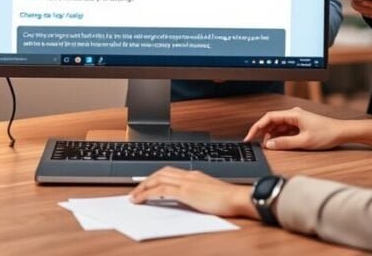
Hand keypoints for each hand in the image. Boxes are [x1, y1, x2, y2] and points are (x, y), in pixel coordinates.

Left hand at [129, 167, 257, 218]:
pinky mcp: (185, 191)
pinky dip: (147, 193)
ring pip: (157, 179)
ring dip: (142, 187)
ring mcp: (186, 182)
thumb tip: (191, 199)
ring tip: (133, 196)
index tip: (148, 183)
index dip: (157, 177)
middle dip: (146, 180)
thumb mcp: (211, 194)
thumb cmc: (229, 199)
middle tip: (136, 190)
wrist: (238, 198)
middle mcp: (189, 175)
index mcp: (195, 175)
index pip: (170, 171)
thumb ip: (199, 193)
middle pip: (161, 172)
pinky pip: (160, 190)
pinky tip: (140, 199)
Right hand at [243, 106, 348, 149]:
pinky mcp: (300, 126)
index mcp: (292, 114)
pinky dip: (279, 137)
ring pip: (277, 126)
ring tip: (267, 146)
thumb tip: (269, 145)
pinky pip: (284, 130)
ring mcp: (296, 120)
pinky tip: (277, 144)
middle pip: (271, 121)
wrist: (342, 133)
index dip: (257, 127)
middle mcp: (293, 115)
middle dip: (262, 132)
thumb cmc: (327, 134)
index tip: (250, 136)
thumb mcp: (304, 141)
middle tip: (254, 143)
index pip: (268, 117)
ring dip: (271, 136)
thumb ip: (285, 143)